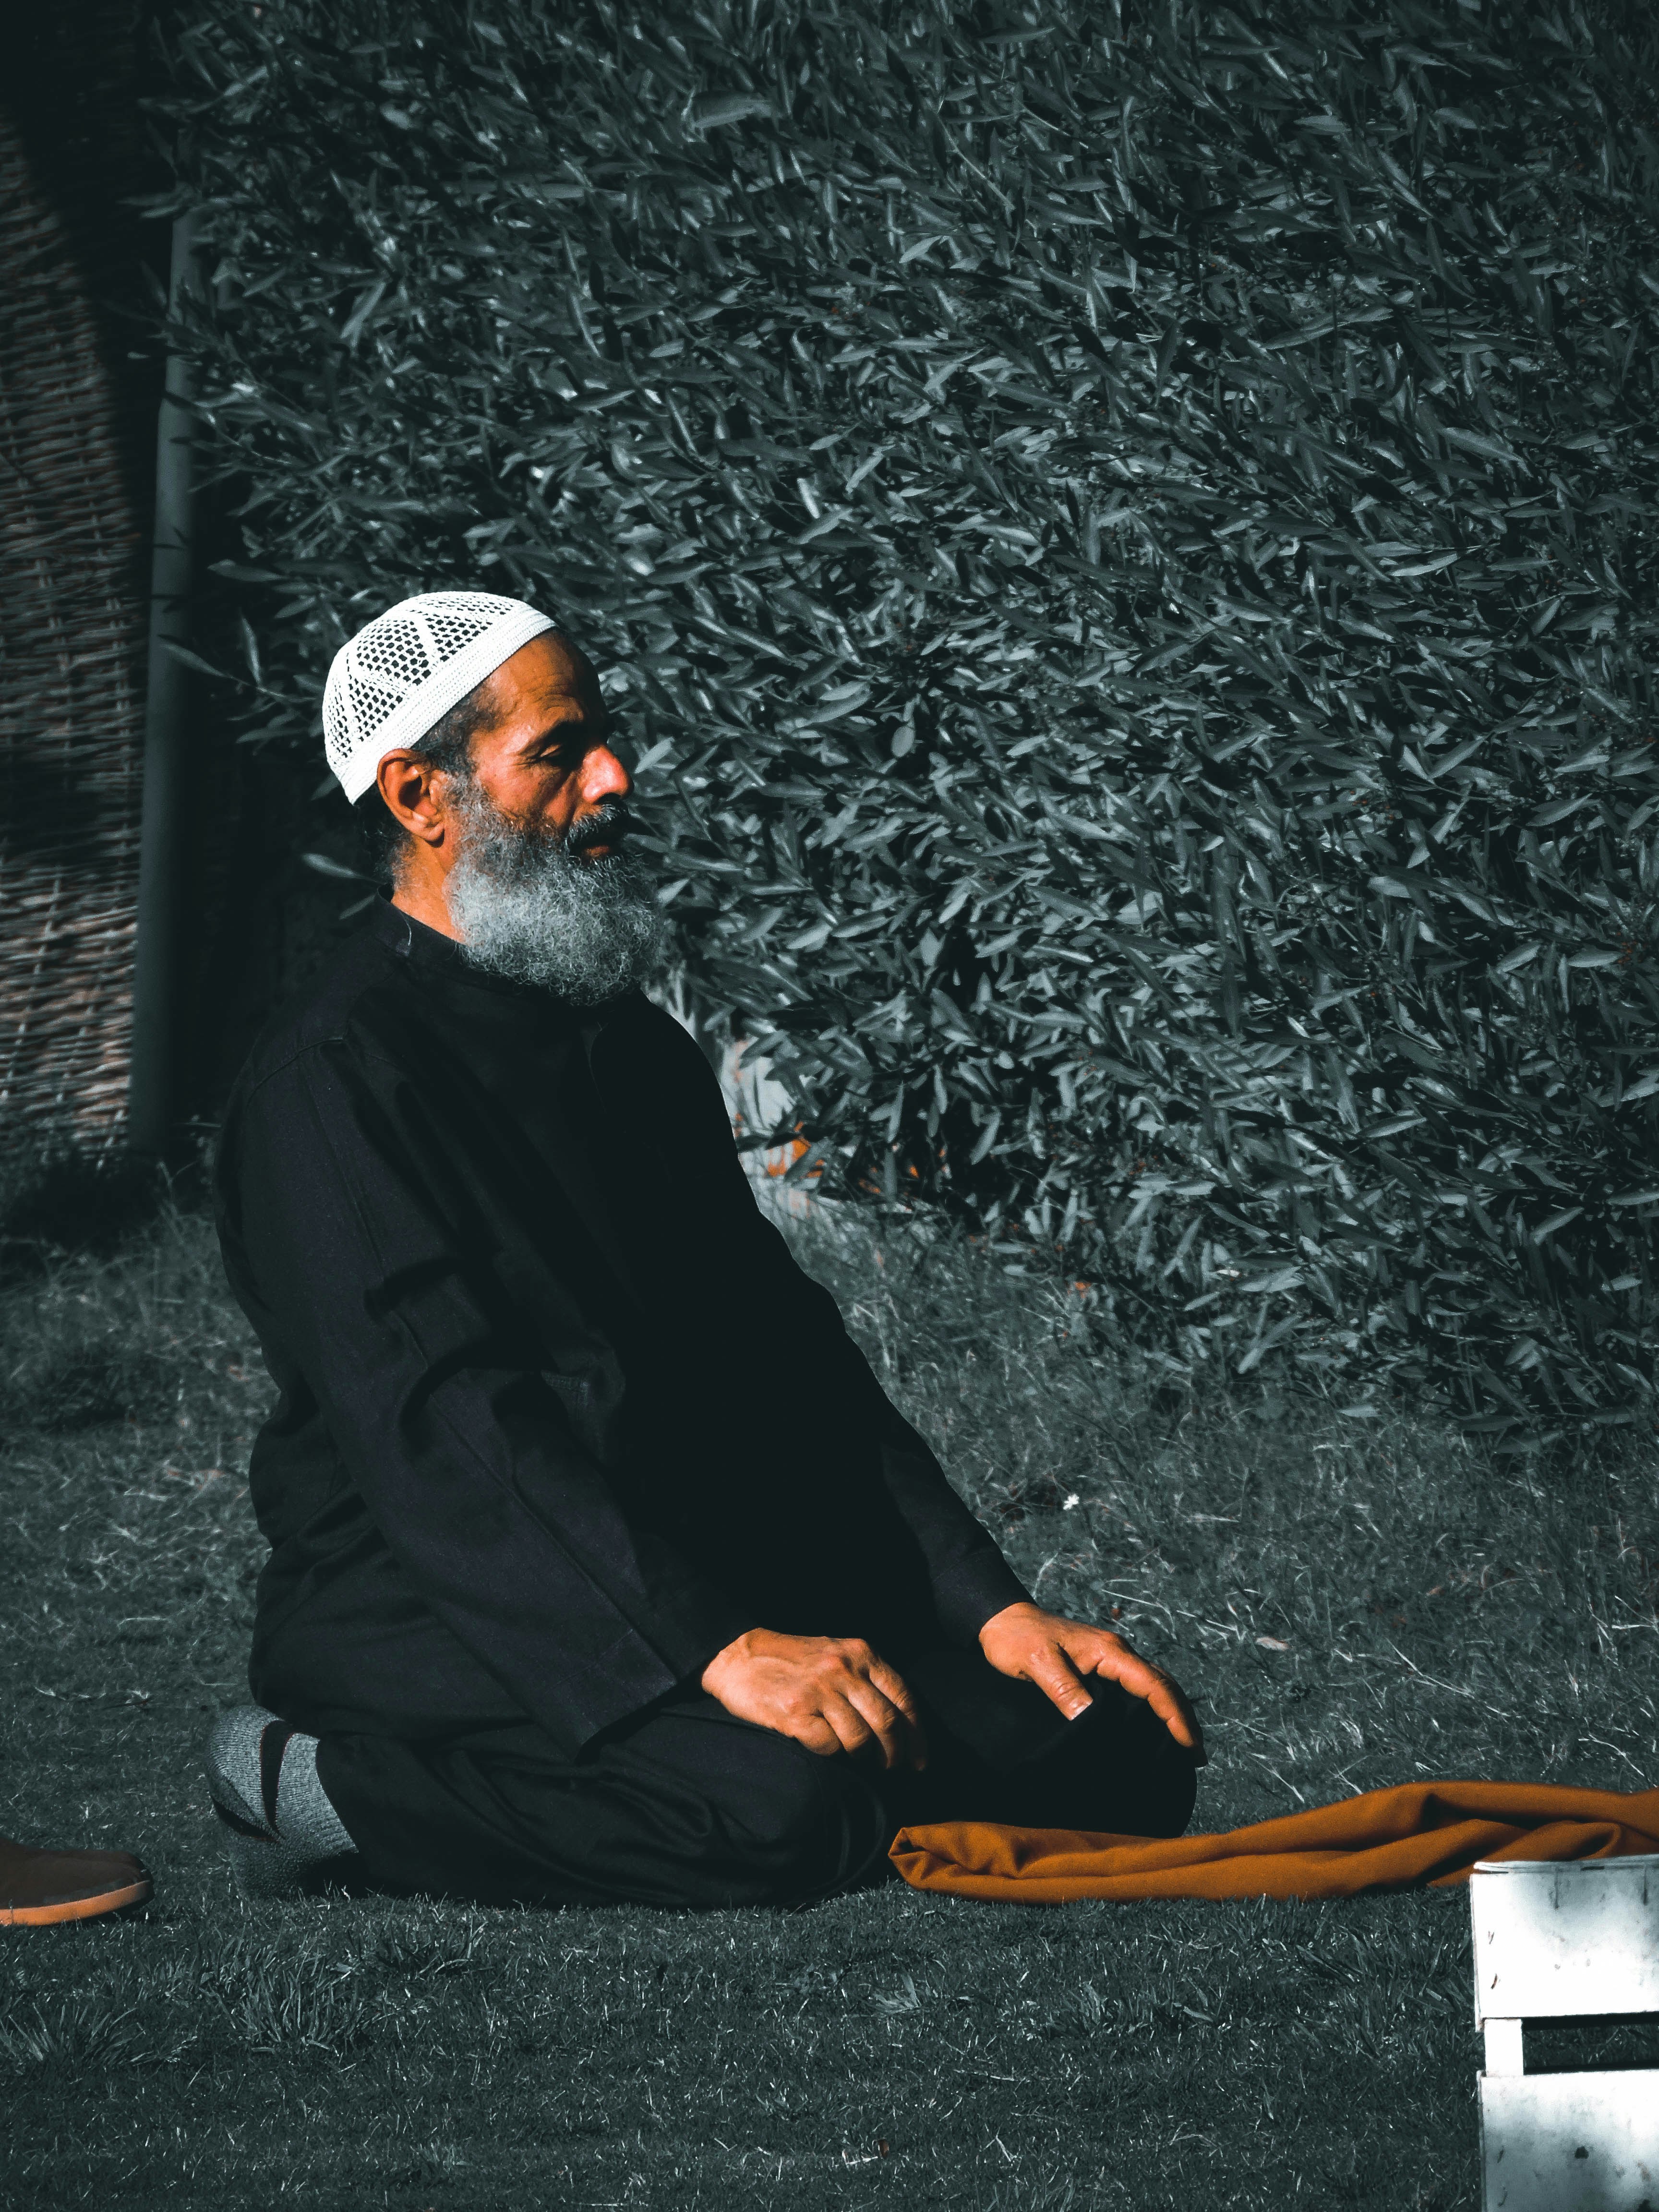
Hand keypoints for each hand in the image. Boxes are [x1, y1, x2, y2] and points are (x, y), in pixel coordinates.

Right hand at [700, 1629, 927, 1771]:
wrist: (739, 1655)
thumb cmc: (792, 1660)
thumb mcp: (837, 1653)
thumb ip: (866, 1677)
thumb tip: (899, 1720)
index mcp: (860, 1653)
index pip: (903, 1698)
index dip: (917, 1734)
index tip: (921, 1758)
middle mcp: (843, 1669)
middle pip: (887, 1723)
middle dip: (895, 1753)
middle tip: (892, 1768)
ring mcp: (820, 1690)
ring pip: (860, 1739)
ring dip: (863, 1756)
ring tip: (858, 1758)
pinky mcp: (795, 1711)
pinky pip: (828, 1746)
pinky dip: (831, 1752)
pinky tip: (824, 1746)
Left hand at [979, 1601, 1205, 1761]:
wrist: (1002, 1619)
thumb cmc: (1017, 1639)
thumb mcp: (1037, 1664)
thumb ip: (1064, 1689)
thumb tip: (1090, 1719)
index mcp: (1109, 1651)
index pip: (1153, 1685)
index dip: (1174, 1716)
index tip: (1188, 1746)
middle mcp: (1116, 1653)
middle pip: (1163, 1685)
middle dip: (1184, 1718)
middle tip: (1196, 1756)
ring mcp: (1110, 1658)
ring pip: (1154, 1685)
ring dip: (1172, 1712)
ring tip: (1184, 1747)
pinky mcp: (1101, 1665)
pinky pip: (1138, 1687)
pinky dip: (1154, 1706)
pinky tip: (1153, 1727)